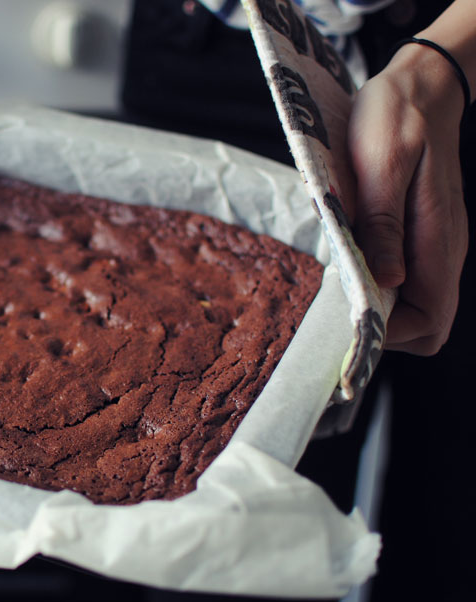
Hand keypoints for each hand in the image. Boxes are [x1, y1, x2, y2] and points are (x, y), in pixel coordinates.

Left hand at [347, 42, 469, 354]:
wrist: (419, 86)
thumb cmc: (395, 118)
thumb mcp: (381, 163)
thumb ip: (384, 222)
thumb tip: (387, 280)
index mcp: (437, 240)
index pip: (430, 322)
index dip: (391, 333)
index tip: (350, 318)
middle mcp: (443, 252)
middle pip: (426, 325)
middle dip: (384, 329)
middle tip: (339, 304)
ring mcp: (435, 246)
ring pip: (417, 307)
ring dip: (381, 309)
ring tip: (342, 283)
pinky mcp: (422, 236)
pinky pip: (409, 281)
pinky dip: (382, 286)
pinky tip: (353, 263)